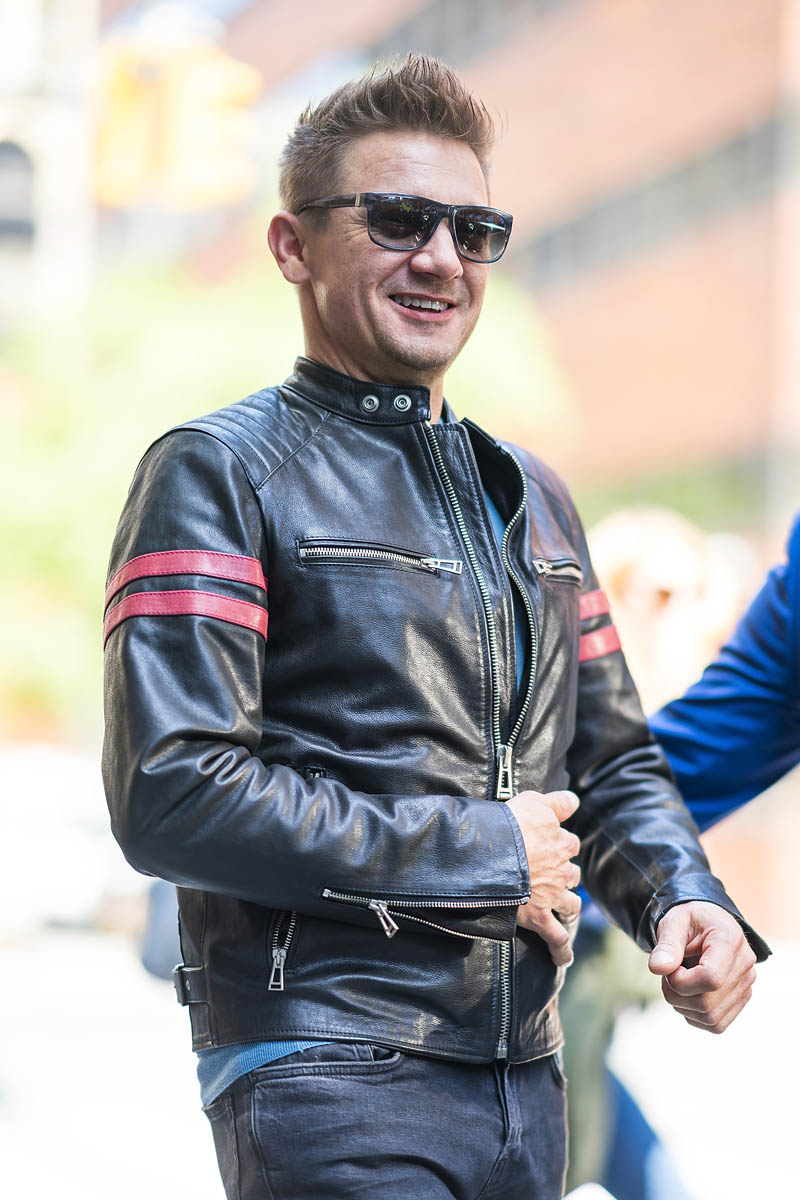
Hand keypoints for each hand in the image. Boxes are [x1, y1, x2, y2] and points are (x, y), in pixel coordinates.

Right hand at [507, 789, 580, 965]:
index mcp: (561, 841)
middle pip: (572, 874)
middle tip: (553, 878)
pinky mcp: (541, 916)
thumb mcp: (534, 801)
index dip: (561, 843)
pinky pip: (556, 938)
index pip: (570, 842)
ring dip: (568, 907)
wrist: (493, 853)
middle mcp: (561, 868)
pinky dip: (560, 950)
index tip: (551, 845)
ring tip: (563, 911)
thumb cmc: (510, 825)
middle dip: (565, 876)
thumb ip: (557, 802)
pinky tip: (562, 959)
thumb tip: (574, 801)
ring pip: (571, 905)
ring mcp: (553, 895)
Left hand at [648, 900, 756, 1032]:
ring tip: (680, 979)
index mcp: (730, 940)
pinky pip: (715, 1024)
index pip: (710, 979)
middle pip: (707, 1004)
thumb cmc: (689, 921)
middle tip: (669, 973)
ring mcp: (746, 986)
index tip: (669, 968)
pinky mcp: (741, 1000)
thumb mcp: (674, 923)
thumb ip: (666, 945)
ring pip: (710, 1018)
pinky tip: (689, 991)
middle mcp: (745, 966)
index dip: (681, 981)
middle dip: (676, 994)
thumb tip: (657, 968)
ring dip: (683, 1005)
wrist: (707, 923)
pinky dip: (694, 1014)